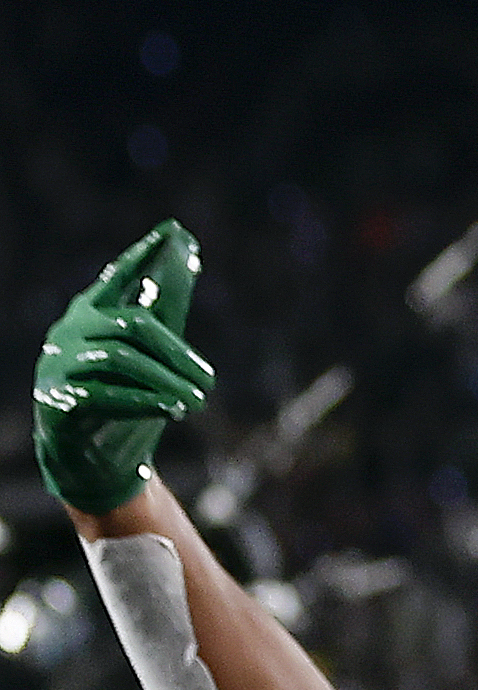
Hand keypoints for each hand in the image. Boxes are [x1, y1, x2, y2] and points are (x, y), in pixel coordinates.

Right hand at [33, 220, 209, 512]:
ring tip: (196, 402)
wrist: (94, 458)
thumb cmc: (126, 396)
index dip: (144, 255)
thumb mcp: (150, 349)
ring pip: (119, 359)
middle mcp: (70, 332)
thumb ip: (165, 300)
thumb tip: (188, 244)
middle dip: (178, 354)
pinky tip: (171, 410)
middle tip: (209, 383)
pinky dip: (143, 400)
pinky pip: (101, 394)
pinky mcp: (55, 400)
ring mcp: (57, 364)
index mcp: (91, 312)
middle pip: (133, 326)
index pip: (117, 276)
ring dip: (166, 381)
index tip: (172, 231)